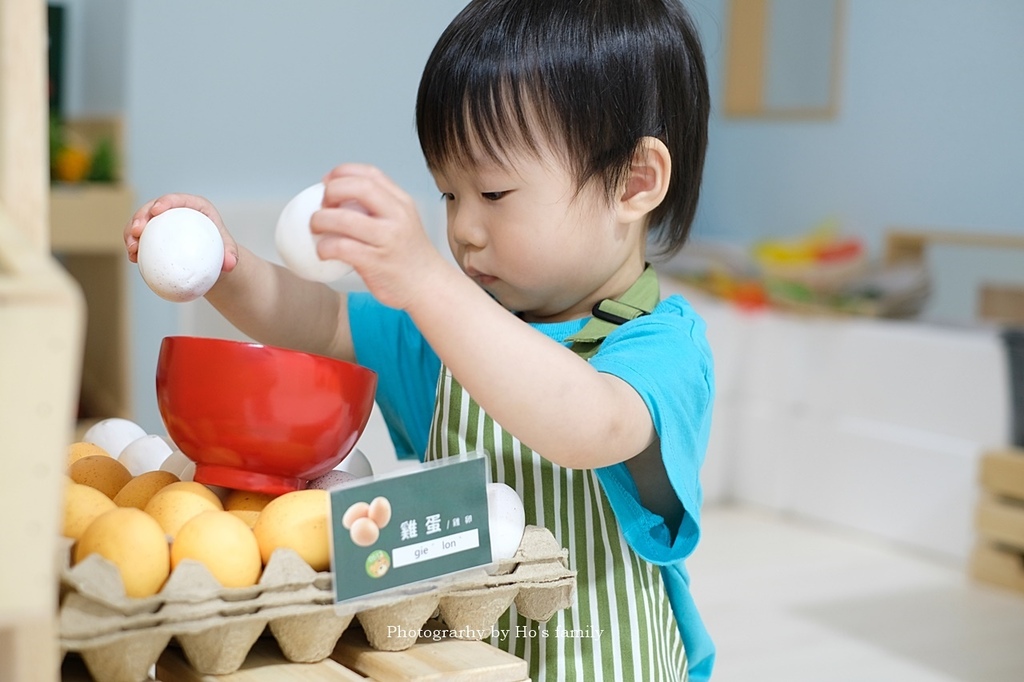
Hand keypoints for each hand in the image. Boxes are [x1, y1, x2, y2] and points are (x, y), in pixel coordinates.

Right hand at [124, 193, 238, 273]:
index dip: (165, 201)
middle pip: (153, 207)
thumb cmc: (220, 251)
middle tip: (137, 231)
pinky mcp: (154, 235)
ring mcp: (162, 223)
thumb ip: (231, 256)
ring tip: (131, 248)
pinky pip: (140, 238)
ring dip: (131, 232)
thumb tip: (230, 265)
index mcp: (195, 207)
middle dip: (141, 216)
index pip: (178, 200)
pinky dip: (134, 245)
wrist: (211, 260)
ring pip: (142, 222)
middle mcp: (175, 211)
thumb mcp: (228, 251)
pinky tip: (132, 257)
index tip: (156, 211)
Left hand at [314, 164, 449, 310]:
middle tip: (322, 205)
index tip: (327, 182)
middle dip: (331, 191)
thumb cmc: (408, 256)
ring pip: (344, 218)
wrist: (428, 286)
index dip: (342, 172)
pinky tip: (323, 252)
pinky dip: (324, 247)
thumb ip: (378, 208)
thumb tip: (339, 198)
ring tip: (316, 228)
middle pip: (358, 187)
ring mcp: (387, 239)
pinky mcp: (376, 262)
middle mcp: (397, 216)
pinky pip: (341, 247)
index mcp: (402, 203)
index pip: (370, 173)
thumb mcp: (402, 222)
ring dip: (320, 220)